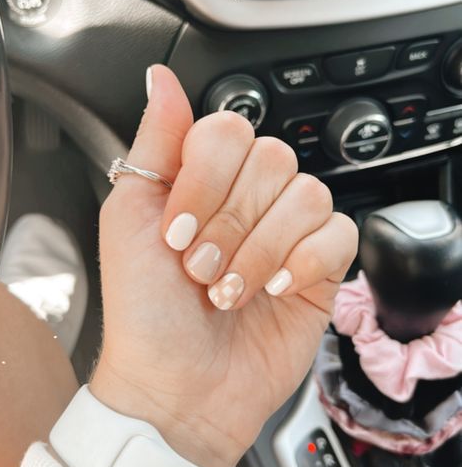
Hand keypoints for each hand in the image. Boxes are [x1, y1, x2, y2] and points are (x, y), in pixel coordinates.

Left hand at [91, 66, 357, 466]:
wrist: (176, 388)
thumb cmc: (145, 310)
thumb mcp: (128, 216)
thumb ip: (155, 142)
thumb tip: (161, 78)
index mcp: (204, 178)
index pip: (229, 130)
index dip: (206, 177)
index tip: (176, 226)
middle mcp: (249, 197)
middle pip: (272, 159)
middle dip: (230, 222)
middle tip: (200, 266)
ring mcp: (288, 231)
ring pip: (306, 193)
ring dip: (260, 248)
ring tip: (228, 289)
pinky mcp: (322, 267)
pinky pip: (338, 232)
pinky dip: (302, 262)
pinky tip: (272, 289)